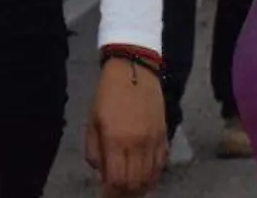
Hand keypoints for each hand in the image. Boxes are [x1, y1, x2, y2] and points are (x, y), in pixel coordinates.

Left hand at [84, 58, 166, 197]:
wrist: (134, 71)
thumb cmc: (107, 96)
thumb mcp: (92, 123)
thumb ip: (95, 152)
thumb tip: (102, 174)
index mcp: (115, 141)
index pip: (117, 180)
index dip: (111, 194)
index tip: (106, 196)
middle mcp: (137, 144)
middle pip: (135, 182)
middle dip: (126, 194)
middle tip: (118, 195)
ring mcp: (153, 139)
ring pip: (151, 174)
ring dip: (141, 187)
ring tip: (132, 190)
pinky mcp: (164, 133)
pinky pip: (162, 161)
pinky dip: (154, 173)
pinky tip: (147, 176)